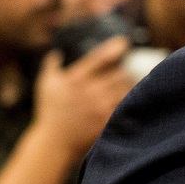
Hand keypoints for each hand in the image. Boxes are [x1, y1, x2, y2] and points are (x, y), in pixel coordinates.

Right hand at [31, 35, 135, 160]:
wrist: (55, 141)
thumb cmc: (50, 111)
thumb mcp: (45, 85)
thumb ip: (51, 66)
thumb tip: (57, 52)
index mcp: (75, 79)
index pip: (99, 58)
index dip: (114, 47)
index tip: (125, 42)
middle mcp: (89, 91)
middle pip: (119, 74)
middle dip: (127, 70)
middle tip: (134, 68)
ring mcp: (100, 106)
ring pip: (126, 89)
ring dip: (133, 84)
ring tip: (138, 81)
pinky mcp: (108, 120)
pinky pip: (126, 105)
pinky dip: (133, 99)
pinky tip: (138, 97)